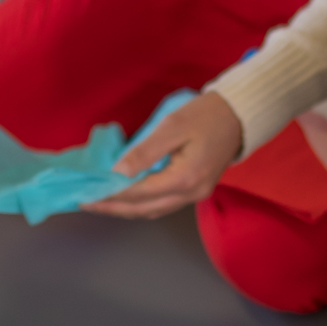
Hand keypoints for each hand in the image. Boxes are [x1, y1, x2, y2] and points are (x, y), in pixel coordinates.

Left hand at [83, 92, 242, 220]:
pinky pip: (162, 204)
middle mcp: (190, 194)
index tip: (87, 195)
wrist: (239, 115)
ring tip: (101, 203)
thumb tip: (118, 173)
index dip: (111, 196)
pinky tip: (126, 198)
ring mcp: (195, 196)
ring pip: (153, 210)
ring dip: (126, 209)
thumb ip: (145, 151)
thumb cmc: (207, 114)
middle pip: (144, 209)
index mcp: (184, 179)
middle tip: (87, 204)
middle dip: (113, 208)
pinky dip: (141, 203)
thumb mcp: (173, 126)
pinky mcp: (195, 191)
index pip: (139, 194)